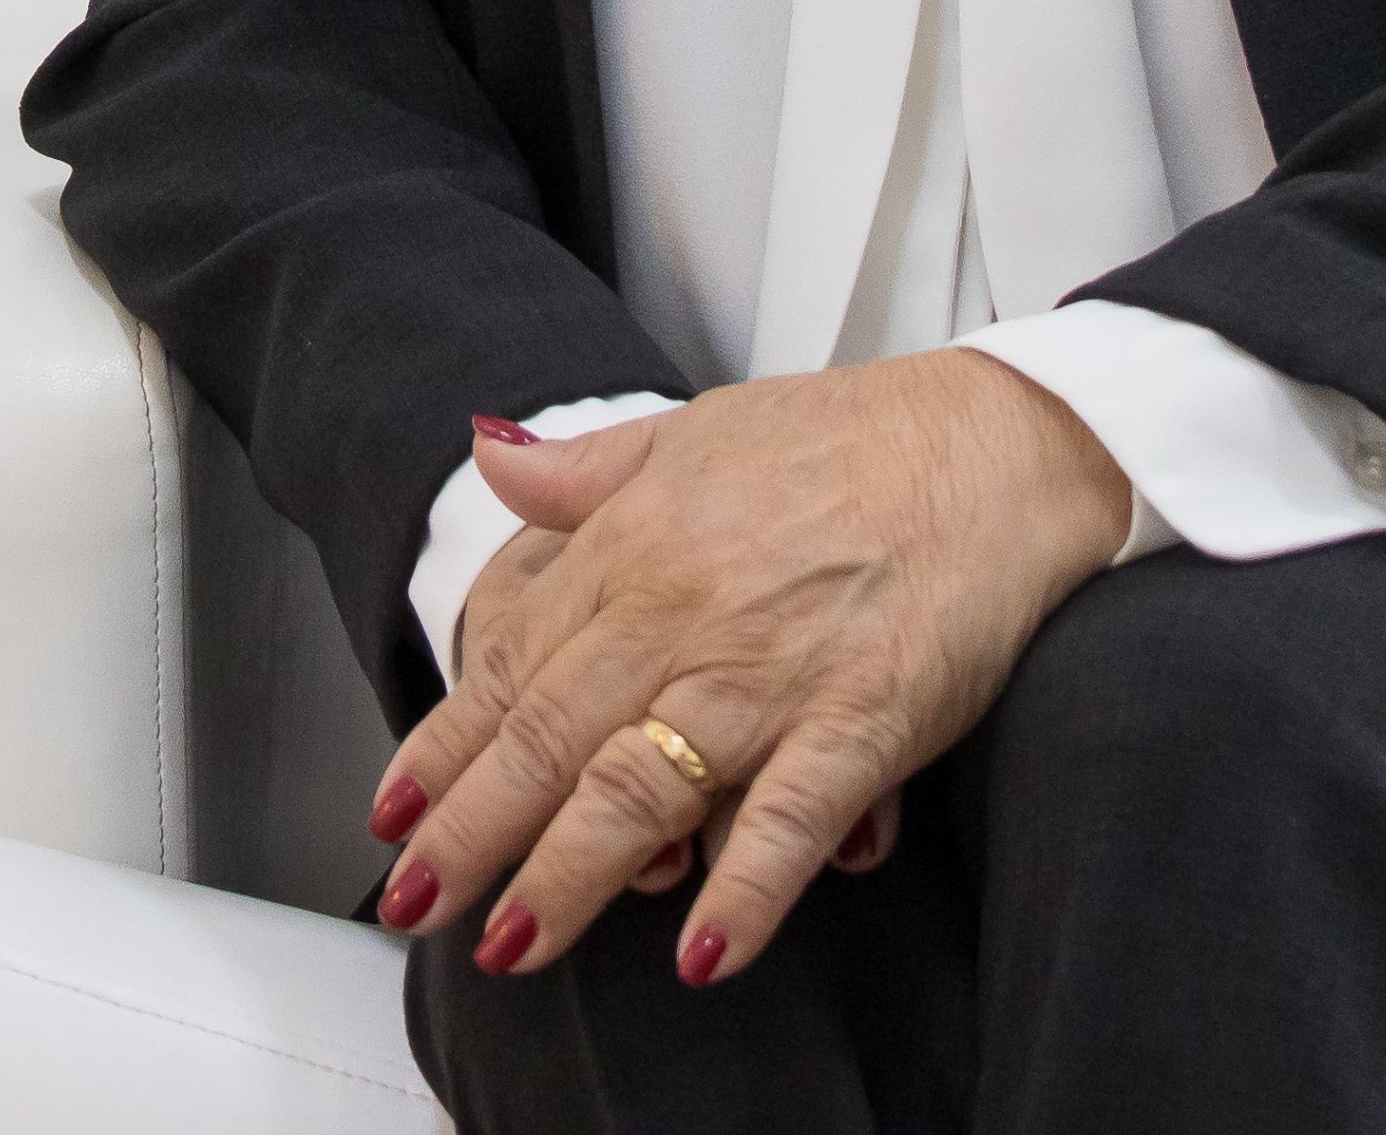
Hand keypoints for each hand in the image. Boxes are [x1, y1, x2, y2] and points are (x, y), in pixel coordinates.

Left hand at [368, 351, 1126, 987]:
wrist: (992, 442)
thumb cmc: (848, 439)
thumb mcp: (692, 432)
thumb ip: (585, 470)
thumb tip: (493, 463)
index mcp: (632, 549)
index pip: (512, 668)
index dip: (445, 750)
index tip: (393, 817)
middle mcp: (681, 614)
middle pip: (551, 740)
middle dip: (474, 831)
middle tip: (418, 903)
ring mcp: (771, 673)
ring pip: (642, 787)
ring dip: (571, 874)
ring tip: (515, 942)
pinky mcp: (865, 718)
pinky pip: (790, 818)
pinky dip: (746, 888)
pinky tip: (703, 953)